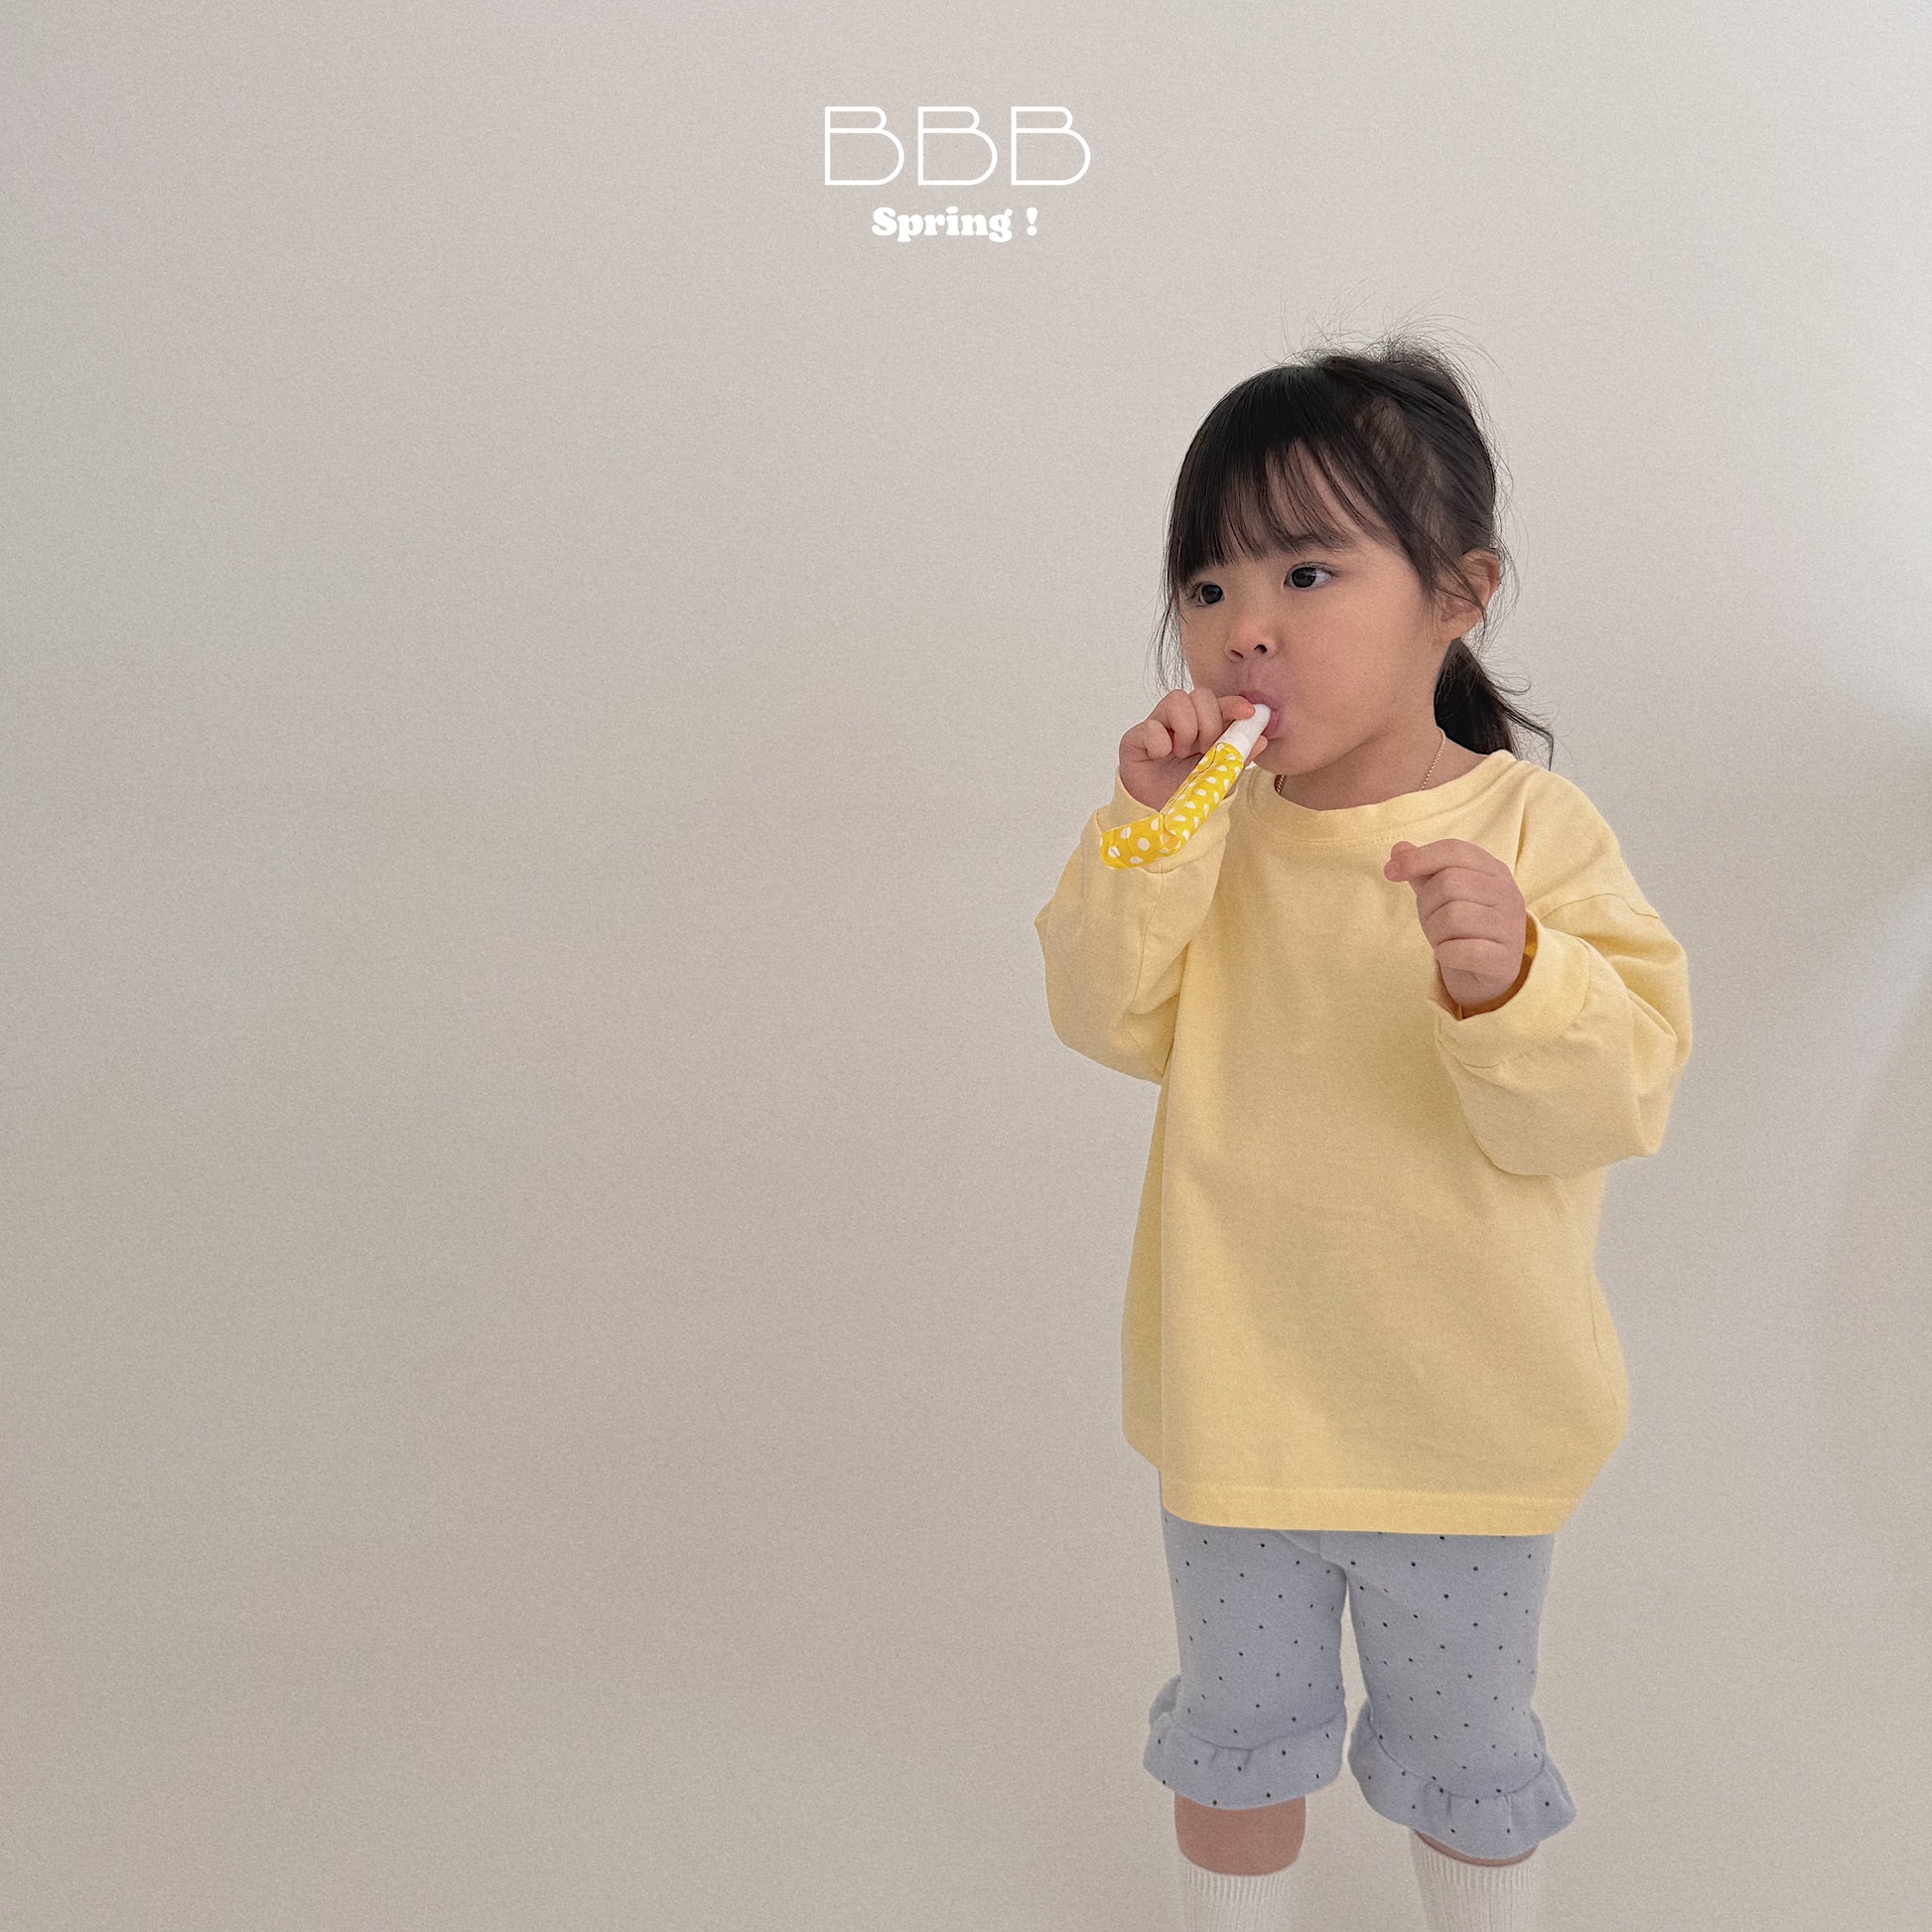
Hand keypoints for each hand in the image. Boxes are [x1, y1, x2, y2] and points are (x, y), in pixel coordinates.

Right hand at [1118, 691, 1267, 811]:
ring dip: (1186, 729)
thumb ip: (1238, 757)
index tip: (1248, 712)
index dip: (1234, 703)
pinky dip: (1160, 743)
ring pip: (1176, 700)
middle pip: (1199, 695)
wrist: (1161, 819)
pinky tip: (1161, 757)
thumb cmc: (1188, 796)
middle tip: (1205, 749)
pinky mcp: (1135, 738)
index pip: (1219, 702)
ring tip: (1182, 754)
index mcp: (1203, 727)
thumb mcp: (1221, 779)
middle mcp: (1180, 721)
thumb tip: (1262, 739)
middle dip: (1209, 722)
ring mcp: (1157, 726)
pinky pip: (1150, 725)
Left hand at [1384, 838, 1530, 1013]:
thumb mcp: (1442, 895)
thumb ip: (1423, 870)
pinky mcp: (1503, 959)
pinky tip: (1451, 955)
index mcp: (1494, 870)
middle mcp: (1508, 893)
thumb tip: (1398, 849)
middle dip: (1427, 905)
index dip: (1418, 858)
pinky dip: (1445, 954)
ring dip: (1435, 932)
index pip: (1453, 850)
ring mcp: (1510, 926)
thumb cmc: (1463, 926)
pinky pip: (1460, 951)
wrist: (1488, 972)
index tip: (1390, 872)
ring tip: (1443, 939)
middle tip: (1432, 921)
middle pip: (1448, 883)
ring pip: (1452, 917)